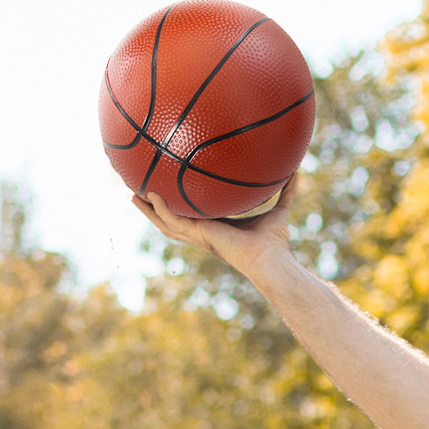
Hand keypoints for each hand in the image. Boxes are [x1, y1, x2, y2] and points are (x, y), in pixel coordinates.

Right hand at [132, 179, 297, 273]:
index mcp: (215, 227)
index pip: (190, 215)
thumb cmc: (276, 243)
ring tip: (131, 193)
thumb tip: (297, 168)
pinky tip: (151, 194)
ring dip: (147, 210)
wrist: (272, 260)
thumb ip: (287, 189)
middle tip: (136, 192)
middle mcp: (203, 233)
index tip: (167, 191)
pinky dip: (161, 209)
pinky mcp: (200, 236)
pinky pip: (174, 222)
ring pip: (165, 223)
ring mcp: (199, 236)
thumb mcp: (280, 208)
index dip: (177, 205)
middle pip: (170, 220)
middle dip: (152, 208)